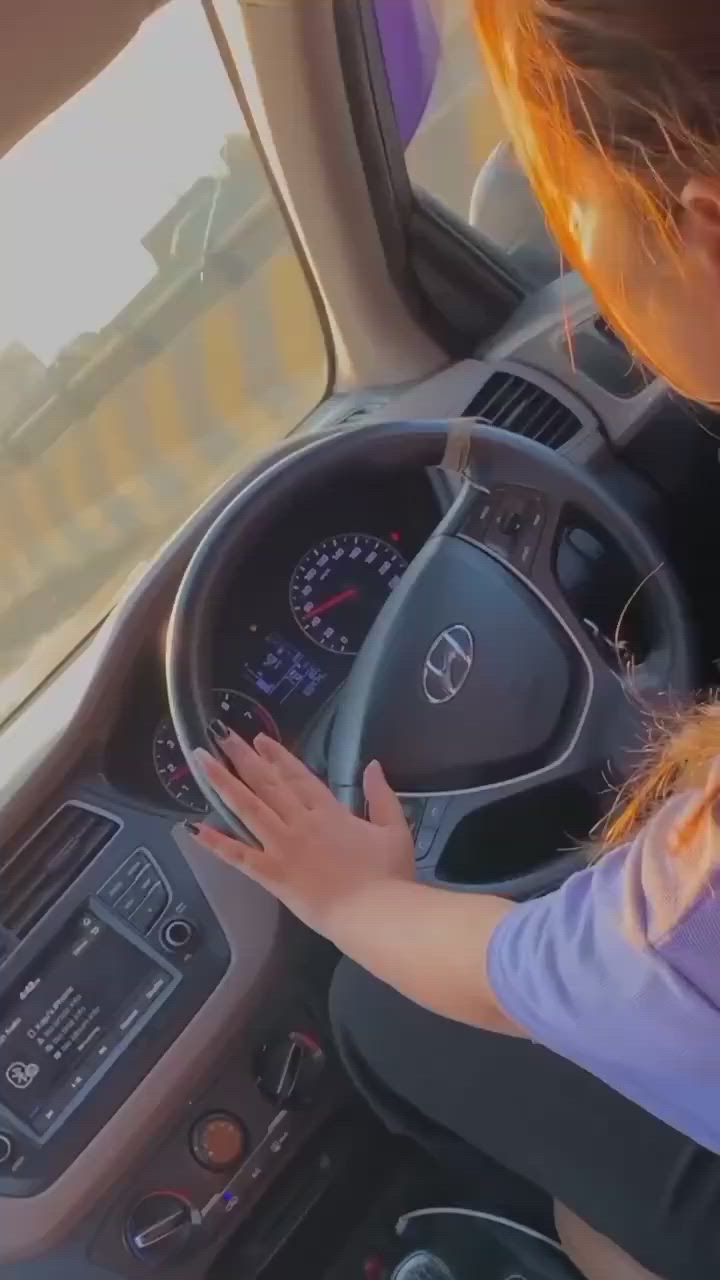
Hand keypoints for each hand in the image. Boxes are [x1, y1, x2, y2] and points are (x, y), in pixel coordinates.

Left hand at [189, 729, 414, 937]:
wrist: (373, 913)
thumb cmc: (388, 876)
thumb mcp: (395, 829)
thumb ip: (381, 795)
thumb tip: (373, 764)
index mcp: (328, 811)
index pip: (297, 775)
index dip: (277, 755)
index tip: (259, 739)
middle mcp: (300, 822)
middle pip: (267, 783)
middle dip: (243, 756)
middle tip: (220, 733)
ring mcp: (282, 847)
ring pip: (247, 808)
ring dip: (223, 782)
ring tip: (201, 761)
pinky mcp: (271, 874)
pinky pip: (238, 856)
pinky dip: (215, 842)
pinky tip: (193, 827)